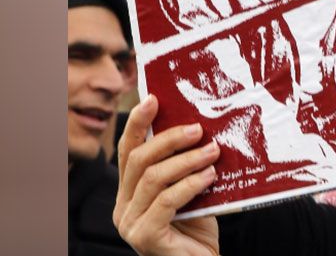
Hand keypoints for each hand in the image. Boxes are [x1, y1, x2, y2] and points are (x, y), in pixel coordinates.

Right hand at [113, 95, 220, 254]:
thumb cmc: (198, 229)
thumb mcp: (189, 190)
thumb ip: (183, 167)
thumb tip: (199, 127)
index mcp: (128, 192)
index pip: (127, 151)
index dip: (137, 123)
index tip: (153, 99)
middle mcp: (122, 207)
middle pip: (139, 160)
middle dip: (169, 139)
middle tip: (199, 129)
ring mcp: (130, 223)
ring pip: (154, 178)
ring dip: (187, 160)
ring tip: (213, 151)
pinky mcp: (144, 237)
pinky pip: (166, 201)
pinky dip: (190, 184)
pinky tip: (209, 176)